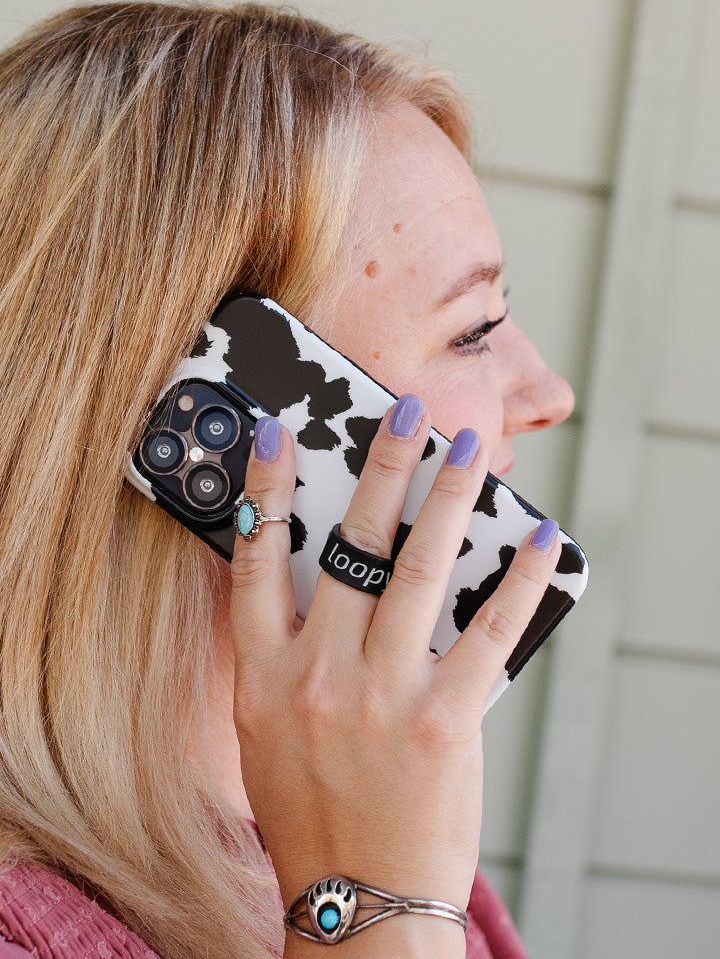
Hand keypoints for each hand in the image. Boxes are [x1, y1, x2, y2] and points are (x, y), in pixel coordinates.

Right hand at [230, 400, 559, 927]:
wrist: (358, 899)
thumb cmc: (309, 811)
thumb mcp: (267, 729)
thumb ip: (286, 653)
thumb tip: (327, 574)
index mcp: (265, 676)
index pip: (258, 559)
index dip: (265, 487)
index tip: (278, 432)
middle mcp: (320, 675)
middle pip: (353, 544)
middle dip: (381, 465)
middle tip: (404, 410)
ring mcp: (384, 695)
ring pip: (419, 568)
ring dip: (447, 497)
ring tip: (467, 449)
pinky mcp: (444, 721)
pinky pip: (487, 631)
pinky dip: (517, 578)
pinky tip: (537, 539)